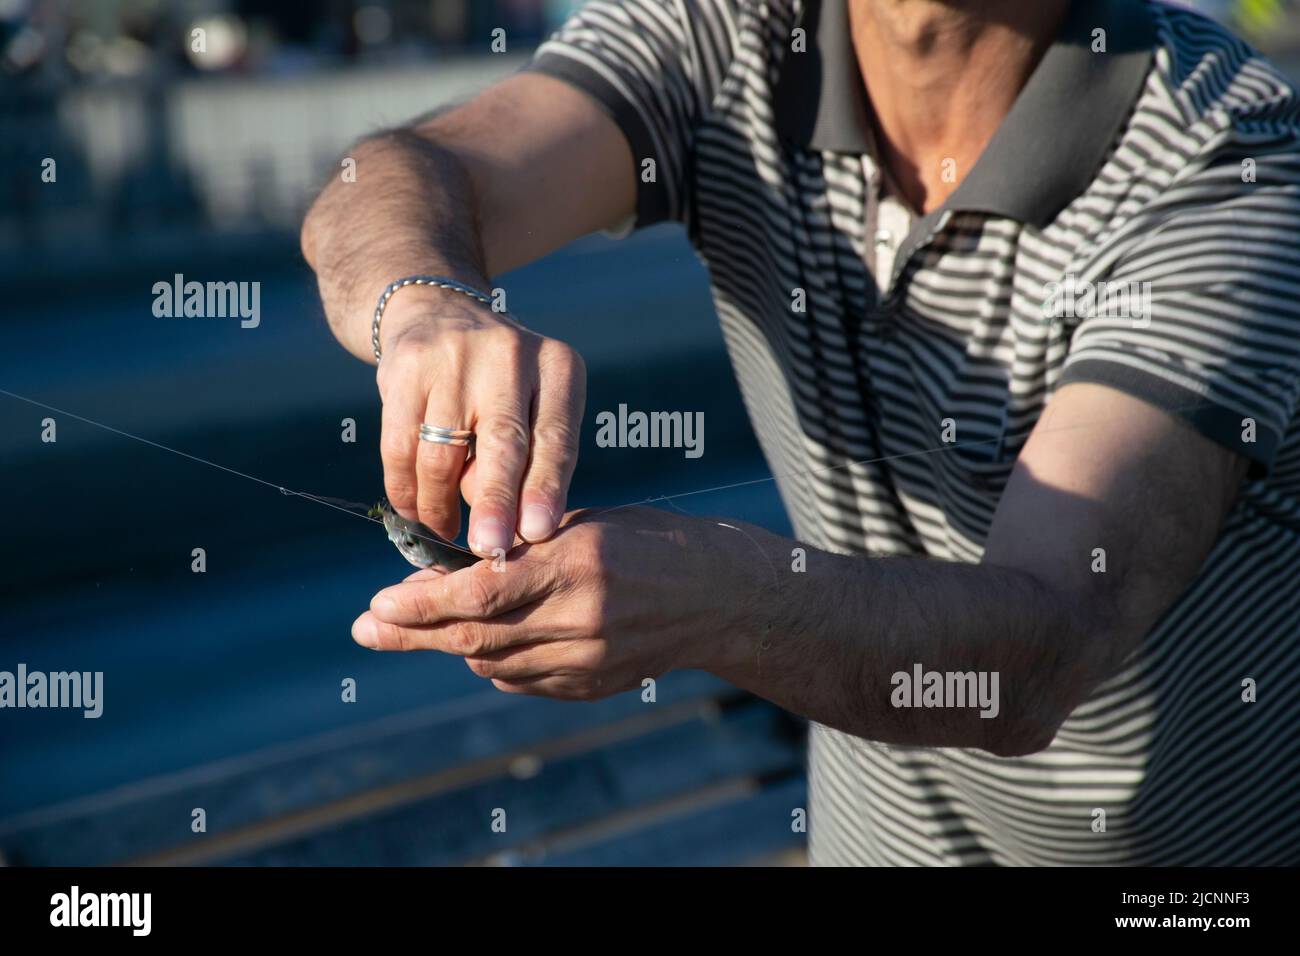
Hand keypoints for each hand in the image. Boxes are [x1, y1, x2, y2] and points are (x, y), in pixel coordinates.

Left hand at [350, 507, 765, 698]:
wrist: (713, 594)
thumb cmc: (643, 540)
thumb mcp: (578, 523)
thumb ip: (516, 550)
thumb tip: (443, 575)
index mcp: (576, 563)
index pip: (479, 592)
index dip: (420, 603)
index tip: (377, 603)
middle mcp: (579, 618)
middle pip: (473, 636)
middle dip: (410, 634)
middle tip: (366, 628)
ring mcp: (587, 660)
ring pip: (490, 662)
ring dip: (449, 643)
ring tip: (420, 626)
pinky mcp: (591, 685)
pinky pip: (520, 680)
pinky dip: (491, 660)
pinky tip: (483, 640)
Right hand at [376, 286, 585, 555]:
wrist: (437, 313)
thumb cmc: (499, 385)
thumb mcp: (532, 406)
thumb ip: (528, 462)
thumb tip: (509, 530)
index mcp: (557, 367)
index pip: (556, 437)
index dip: (545, 488)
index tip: (537, 532)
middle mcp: (509, 355)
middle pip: (503, 443)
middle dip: (496, 502)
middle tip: (489, 549)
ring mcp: (454, 357)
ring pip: (443, 453)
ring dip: (440, 505)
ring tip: (444, 532)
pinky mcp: (406, 368)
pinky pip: (400, 446)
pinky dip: (405, 488)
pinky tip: (414, 510)